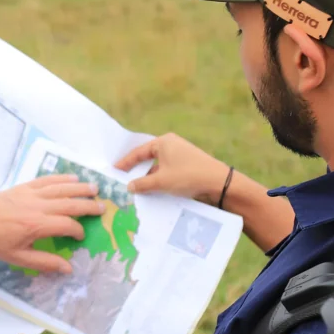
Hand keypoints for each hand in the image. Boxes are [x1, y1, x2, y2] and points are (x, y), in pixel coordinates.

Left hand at [0, 174, 104, 272]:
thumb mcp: (19, 258)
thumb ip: (44, 262)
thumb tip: (68, 268)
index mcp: (37, 225)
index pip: (67, 225)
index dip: (78, 231)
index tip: (80, 237)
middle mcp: (38, 206)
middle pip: (70, 203)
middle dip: (88, 206)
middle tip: (103, 208)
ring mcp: (32, 193)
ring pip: (61, 188)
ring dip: (80, 188)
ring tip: (95, 189)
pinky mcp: (25, 186)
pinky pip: (47, 180)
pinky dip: (61, 178)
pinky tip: (73, 178)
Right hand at [115, 133, 229, 202]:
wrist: (218, 183)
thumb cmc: (187, 176)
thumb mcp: (161, 181)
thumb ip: (142, 184)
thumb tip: (129, 187)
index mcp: (163, 142)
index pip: (138, 152)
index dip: (125, 162)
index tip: (115, 170)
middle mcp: (171, 145)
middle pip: (148, 158)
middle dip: (137, 170)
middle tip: (124, 179)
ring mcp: (180, 154)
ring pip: (158, 166)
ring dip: (149, 178)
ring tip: (138, 189)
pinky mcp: (187, 165)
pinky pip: (167, 171)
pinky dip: (160, 180)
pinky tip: (154, 191)